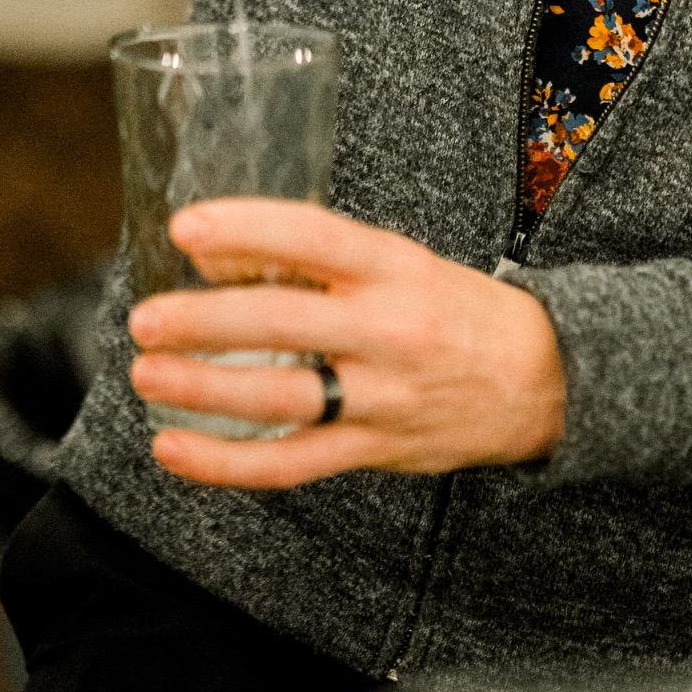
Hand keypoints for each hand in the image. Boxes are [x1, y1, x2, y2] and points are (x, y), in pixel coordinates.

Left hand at [128, 200, 566, 488]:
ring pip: (281, 398)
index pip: (314, 238)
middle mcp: (390, 329)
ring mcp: (382, 396)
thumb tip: (218, 256)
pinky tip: (174, 449)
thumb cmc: (458, 310)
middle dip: (203, 322)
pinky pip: (291, 463)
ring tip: (147, 375)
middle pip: (283, 324)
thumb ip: (319, 263)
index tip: (185, 228)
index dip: (247, 228)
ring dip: (203, 390)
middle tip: (145, 318)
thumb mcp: (402, 263)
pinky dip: (225, 463)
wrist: (547, 379)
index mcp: (396, 267)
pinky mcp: (375, 450)